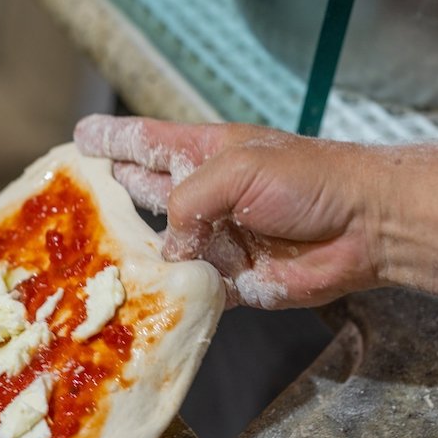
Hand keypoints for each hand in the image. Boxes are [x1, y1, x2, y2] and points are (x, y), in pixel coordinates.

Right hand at [74, 114, 437, 308]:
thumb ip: (187, 202)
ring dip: (128, 254)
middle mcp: (204, 197)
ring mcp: (213, 239)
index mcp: (204, 157)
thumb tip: (167, 249)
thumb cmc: (310, 181)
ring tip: (87, 258)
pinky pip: (184, 290)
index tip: (80, 139)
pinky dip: (162, 295)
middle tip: (73, 197)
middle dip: (109, 193)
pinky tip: (132, 298)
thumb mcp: (238, 171)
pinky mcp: (226, 280)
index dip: (112, 141)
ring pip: (157, 249)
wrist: (364, 228)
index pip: (147, 144)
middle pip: (143, 193)